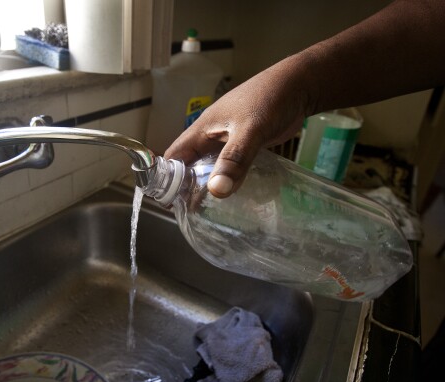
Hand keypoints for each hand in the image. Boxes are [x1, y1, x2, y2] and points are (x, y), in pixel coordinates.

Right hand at [164, 58, 310, 197]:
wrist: (300, 85)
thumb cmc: (270, 99)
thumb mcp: (251, 130)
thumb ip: (235, 159)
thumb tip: (216, 191)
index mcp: (202, 129)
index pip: (173, 156)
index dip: (166, 178)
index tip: (167, 202)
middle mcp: (210, 136)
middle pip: (188, 164)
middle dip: (185, 186)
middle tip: (188, 212)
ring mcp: (227, 140)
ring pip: (208, 166)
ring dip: (206, 184)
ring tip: (205, 209)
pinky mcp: (243, 144)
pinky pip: (227, 165)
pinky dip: (225, 179)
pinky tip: (231, 193)